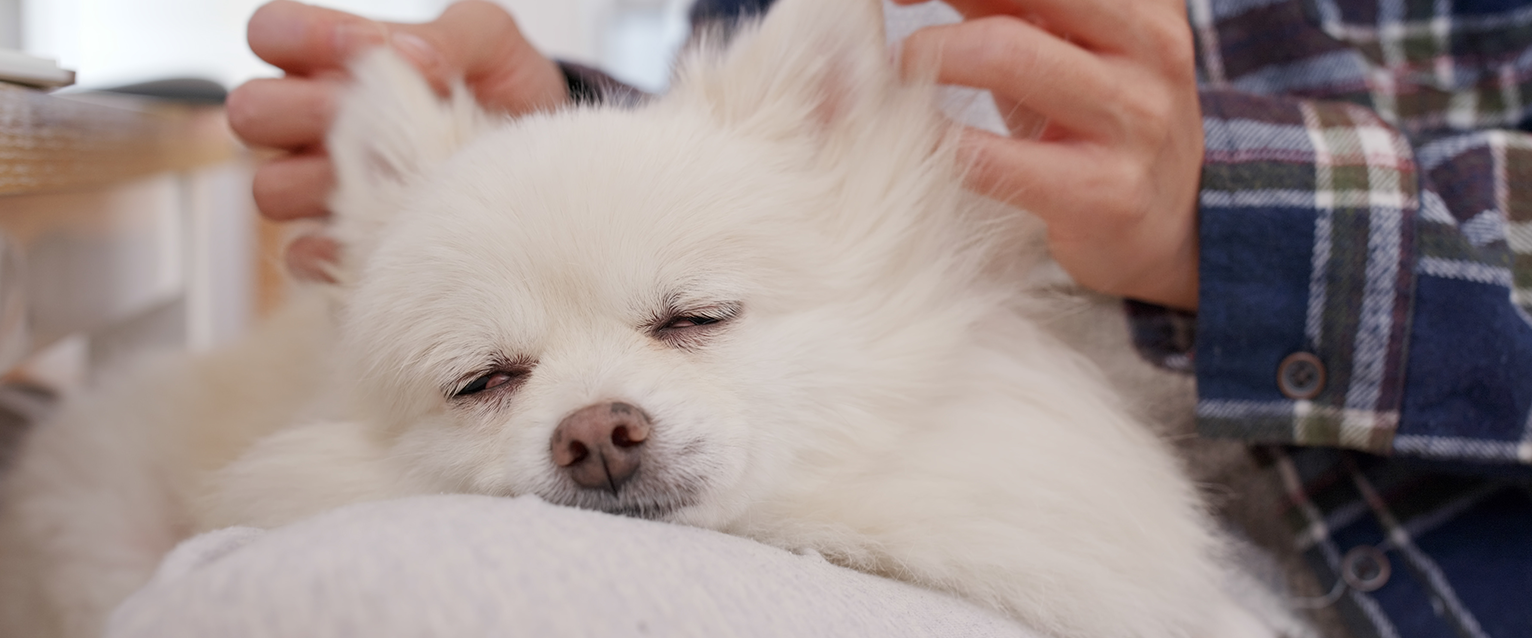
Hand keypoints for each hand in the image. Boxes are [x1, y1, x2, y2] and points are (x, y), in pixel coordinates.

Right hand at [228, 0, 566, 279]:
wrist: (540, 161)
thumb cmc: (503, 90)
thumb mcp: (492, 44)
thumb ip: (453, 35)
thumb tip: (412, 56)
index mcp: (335, 60)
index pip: (270, 32)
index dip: (296, 37)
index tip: (360, 48)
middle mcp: (314, 121)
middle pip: (249, 112)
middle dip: (293, 112)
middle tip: (351, 117)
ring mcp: (323, 184)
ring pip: (268, 188)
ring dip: (312, 185)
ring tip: (377, 181)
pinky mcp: (347, 240)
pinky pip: (305, 253)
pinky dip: (334, 248)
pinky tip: (381, 236)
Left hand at [897, 0, 1202, 309]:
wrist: (1169, 226)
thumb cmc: (1092, 118)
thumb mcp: (1063, 46)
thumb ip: (1002, 4)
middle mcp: (1148, 43)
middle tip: (897, 32)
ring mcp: (1132, 117)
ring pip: (1004, 51)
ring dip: (928, 59)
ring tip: (902, 79)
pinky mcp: (1104, 191)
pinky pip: (992, 157)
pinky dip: (937, 141)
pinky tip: (917, 140)